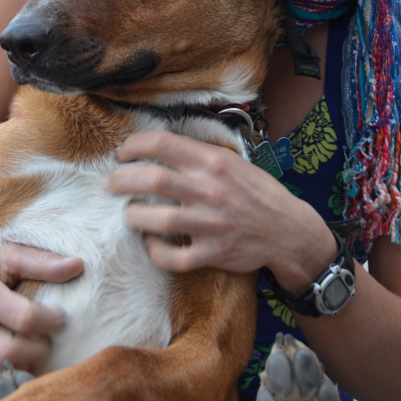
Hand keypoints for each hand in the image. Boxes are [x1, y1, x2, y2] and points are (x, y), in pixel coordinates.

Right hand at [0, 244, 82, 400]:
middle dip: (38, 351)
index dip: (51, 322)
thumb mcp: (10, 255)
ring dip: (19, 374)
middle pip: (8, 352)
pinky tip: (11, 377)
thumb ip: (43, 262)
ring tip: (33, 360)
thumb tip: (78, 266)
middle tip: (48, 343)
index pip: (24, 318)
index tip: (60, 319)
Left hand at [109, 131, 334, 291]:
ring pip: (154, 220)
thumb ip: (200, 154)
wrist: (289, 231)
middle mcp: (209, 189)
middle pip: (150, 179)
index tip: (122, 153)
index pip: (162, 143)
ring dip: (133, 216)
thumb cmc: (257, 193)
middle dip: (120, 180)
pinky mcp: (212, 253)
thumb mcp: (234, 162)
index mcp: (213, 161)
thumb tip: (158, 146)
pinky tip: (151, 242)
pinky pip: (171, 257)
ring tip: (130, 213)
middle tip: (112, 183)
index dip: (133, 145)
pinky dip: (154, 250)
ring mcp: (210, 224)